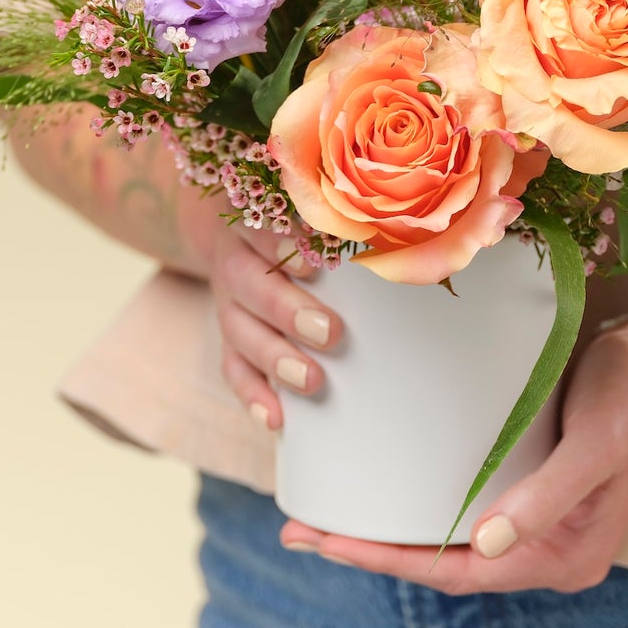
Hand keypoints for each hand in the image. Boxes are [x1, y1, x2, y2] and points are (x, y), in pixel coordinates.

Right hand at [204, 219, 340, 431]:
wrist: (242, 233)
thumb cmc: (298, 222)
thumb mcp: (304, 209)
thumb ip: (338, 220)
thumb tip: (399, 231)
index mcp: (254, 221)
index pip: (259, 228)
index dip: (280, 245)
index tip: (316, 265)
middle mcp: (235, 259)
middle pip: (248, 283)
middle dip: (288, 309)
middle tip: (331, 332)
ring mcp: (228, 300)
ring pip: (239, 330)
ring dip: (275, 357)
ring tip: (311, 380)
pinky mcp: (229, 336)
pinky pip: (233, 367)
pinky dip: (253, 394)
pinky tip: (276, 419)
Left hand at [279, 314, 627, 592]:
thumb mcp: (595, 446)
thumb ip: (545, 497)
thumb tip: (482, 545)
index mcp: (564, 557)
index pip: (457, 573)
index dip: (387, 560)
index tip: (326, 542)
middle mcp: (547, 547)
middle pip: (443, 563)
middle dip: (372, 549)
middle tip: (301, 528)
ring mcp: (538, 515)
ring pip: (447, 536)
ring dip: (388, 526)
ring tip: (326, 512)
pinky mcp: (530, 479)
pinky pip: (461, 501)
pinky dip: (417, 495)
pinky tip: (384, 476)